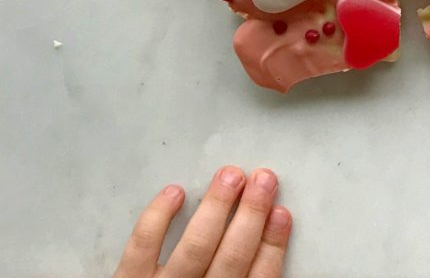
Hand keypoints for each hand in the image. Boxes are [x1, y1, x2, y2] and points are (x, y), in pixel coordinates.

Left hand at [113, 166, 290, 277]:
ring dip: (216, 208)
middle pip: (232, 259)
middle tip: (263, 179)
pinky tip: (176, 192)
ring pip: (194, 248)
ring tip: (231, 175)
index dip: (273, 245)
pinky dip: (158, 217)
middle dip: (251, 215)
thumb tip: (265, 255)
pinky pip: (142, 247)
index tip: (282, 214)